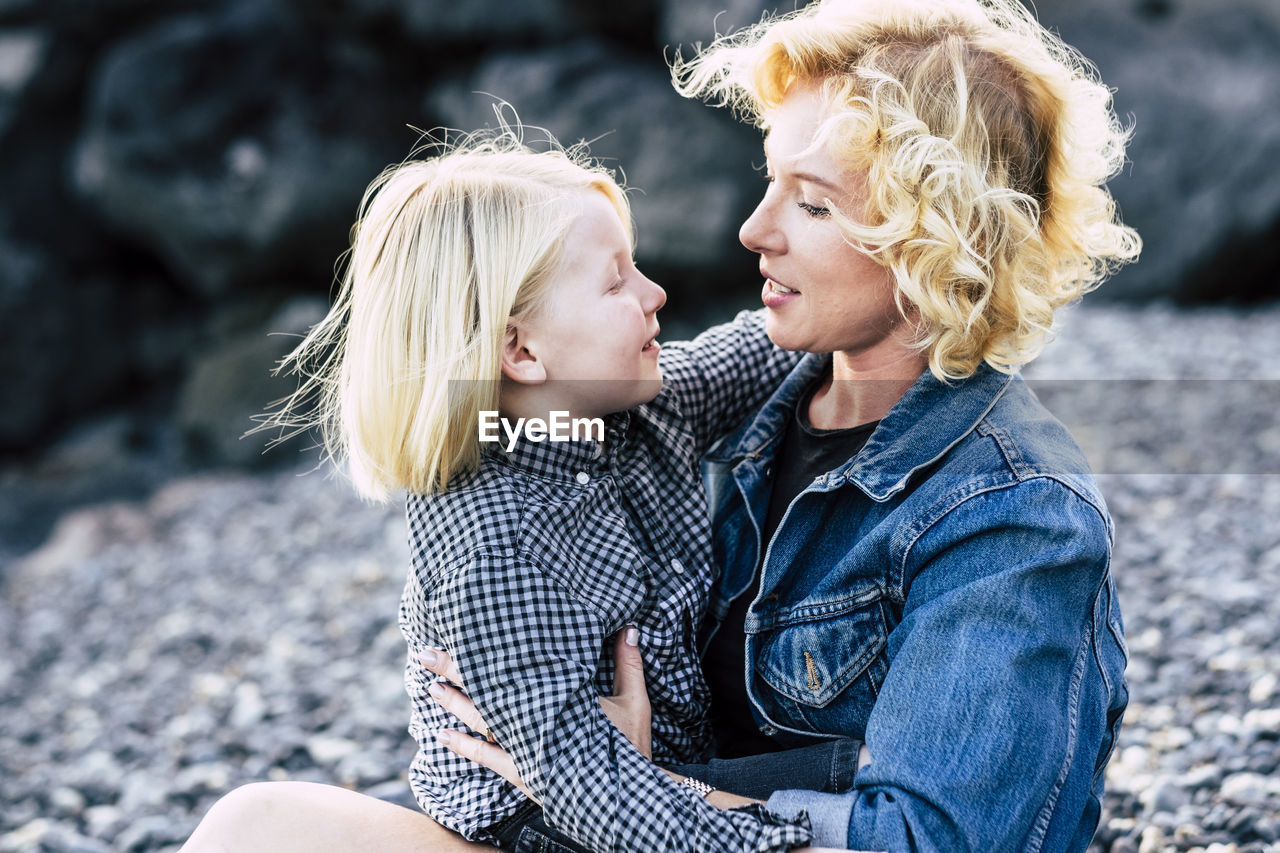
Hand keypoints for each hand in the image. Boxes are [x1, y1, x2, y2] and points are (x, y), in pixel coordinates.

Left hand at [419, 628, 650, 797]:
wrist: (628, 797)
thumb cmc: (631, 748)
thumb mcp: (634, 702)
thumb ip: (628, 663)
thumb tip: (630, 627)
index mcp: (561, 698)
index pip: (515, 670)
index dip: (487, 652)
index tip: (463, 631)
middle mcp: (537, 722)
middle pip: (488, 691)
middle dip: (455, 670)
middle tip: (426, 654)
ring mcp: (527, 750)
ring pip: (481, 721)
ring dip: (453, 703)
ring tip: (429, 686)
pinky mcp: (524, 774)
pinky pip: (486, 757)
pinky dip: (463, 746)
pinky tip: (442, 735)